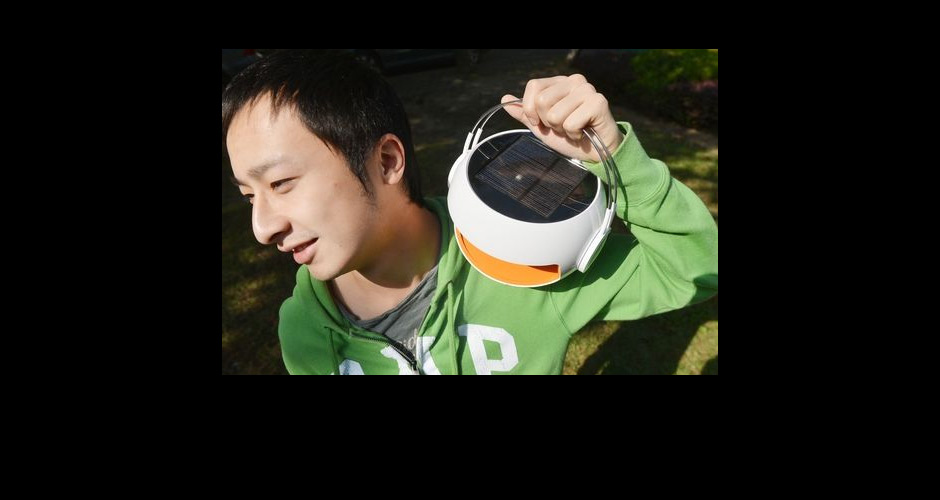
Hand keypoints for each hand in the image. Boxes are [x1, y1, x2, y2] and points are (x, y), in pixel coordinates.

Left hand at [502, 74, 622, 162]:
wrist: (595, 152)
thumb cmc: (570, 136)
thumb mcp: (542, 126)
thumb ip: (524, 113)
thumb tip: (505, 98)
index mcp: (559, 82)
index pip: (533, 86)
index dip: (531, 109)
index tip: (541, 122)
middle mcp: (574, 81)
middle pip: (542, 101)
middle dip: (548, 122)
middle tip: (562, 126)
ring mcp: (587, 90)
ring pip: (555, 114)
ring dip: (562, 129)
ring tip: (573, 129)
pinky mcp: (598, 102)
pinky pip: (571, 123)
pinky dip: (574, 134)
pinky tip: (583, 132)